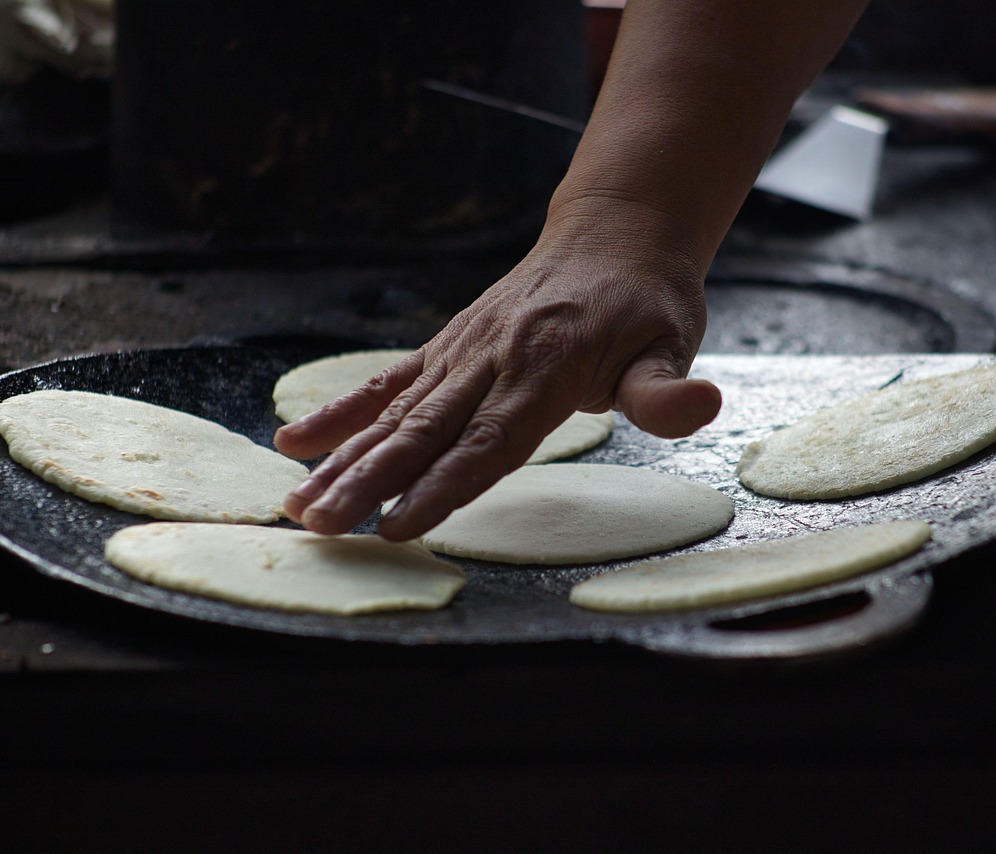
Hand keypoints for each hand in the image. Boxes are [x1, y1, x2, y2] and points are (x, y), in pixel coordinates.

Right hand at [275, 204, 721, 540]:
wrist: (614, 232)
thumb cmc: (646, 299)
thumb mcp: (672, 340)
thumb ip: (665, 388)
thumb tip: (700, 407)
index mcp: (546, 366)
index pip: (488, 440)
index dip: (441, 486)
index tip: (396, 526)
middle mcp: (492, 357)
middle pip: (424, 431)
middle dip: (369, 481)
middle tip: (320, 525)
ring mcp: (463, 350)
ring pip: (395, 412)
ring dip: (343, 458)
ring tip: (296, 502)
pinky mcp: (449, 345)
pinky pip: (388, 380)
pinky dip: (342, 411)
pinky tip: (296, 441)